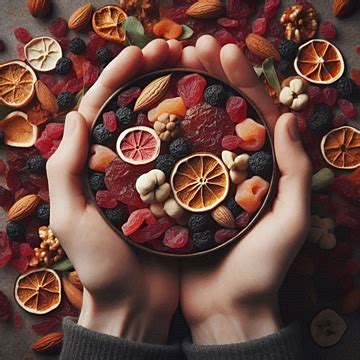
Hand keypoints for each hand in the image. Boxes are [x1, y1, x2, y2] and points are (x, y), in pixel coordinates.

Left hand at [46, 40, 182, 343]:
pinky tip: (212, 113)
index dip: (123, 74)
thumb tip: (78, 114)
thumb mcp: (72, 218)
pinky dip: (196, 131)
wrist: (134, 301)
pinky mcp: (176, 191)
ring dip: (178, 94)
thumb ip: (66, 168)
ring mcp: (153, 176)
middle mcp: (125, 164)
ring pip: (165, 125)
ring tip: (197, 69)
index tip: (146, 52)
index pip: (106, 106)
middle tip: (178, 49)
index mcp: (96, 164)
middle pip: (138, 107)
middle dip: (154, 73)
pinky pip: (185, 154)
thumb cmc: (101, 266)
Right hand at [179, 36, 312, 344]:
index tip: (222, 50)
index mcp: (262, 168)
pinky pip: (174, 156)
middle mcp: (233, 167)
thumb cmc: (260, 271)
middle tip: (191, 47)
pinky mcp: (180, 193)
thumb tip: (288, 119)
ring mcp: (204, 178)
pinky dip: (165, 132)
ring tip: (169, 66)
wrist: (225, 306)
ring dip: (185, 95)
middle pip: (223, 112)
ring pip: (196, 128)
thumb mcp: (289, 224)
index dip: (241, 78)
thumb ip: (293, 173)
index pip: (255, 112)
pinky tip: (151, 111)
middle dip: (210, 76)